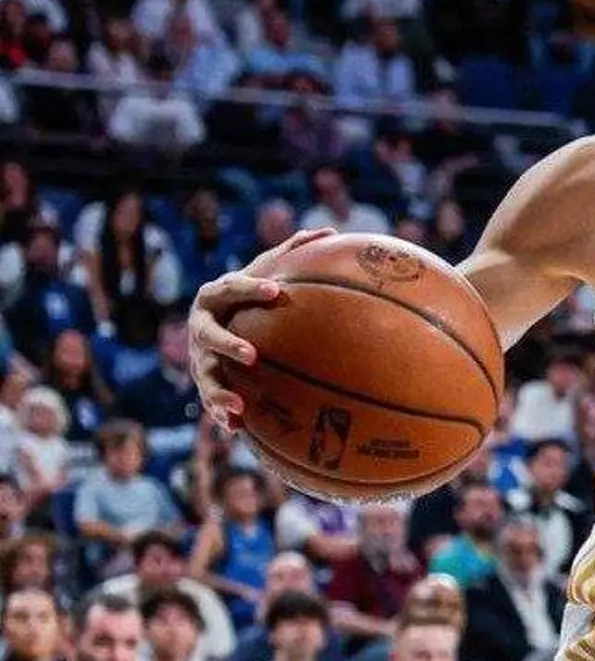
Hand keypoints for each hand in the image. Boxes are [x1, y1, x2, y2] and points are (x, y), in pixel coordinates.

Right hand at [189, 229, 334, 430]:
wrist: (214, 319)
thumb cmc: (249, 293)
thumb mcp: (265, 269)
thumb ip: (292, 251)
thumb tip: (330, 232)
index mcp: (216, 296)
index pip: (231, 288)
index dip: (251, 288)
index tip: (278, 290)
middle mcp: (201, 326)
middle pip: (208, 335)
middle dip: (227, 345)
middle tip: (252, 355)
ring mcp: (199, 357)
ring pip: (205, 375)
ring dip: (219, 391)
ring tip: (239, 406)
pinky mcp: (204, 381)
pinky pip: (211, 402)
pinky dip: (222, 415)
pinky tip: (239, 428)